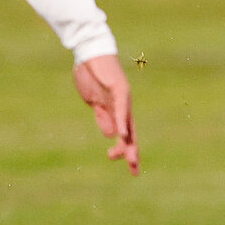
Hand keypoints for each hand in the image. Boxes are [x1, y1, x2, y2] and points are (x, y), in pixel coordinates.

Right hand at [74, 54, 138, 174]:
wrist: (89, 53)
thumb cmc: (92, 75)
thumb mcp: (94, 102)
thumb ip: (103, 117)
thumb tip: (112, 136)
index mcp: (116, 111)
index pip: (126, 135)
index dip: (128, 152)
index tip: (132, 170)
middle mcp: (123, 106)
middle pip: (131, 133)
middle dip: (132, 152)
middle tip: (135, 171)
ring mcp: (122, 98)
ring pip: (128, 123)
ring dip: (128, 142)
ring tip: (130, 158)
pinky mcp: (119, 88)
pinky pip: (120, 108)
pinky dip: (121, 122)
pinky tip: (122, 134)